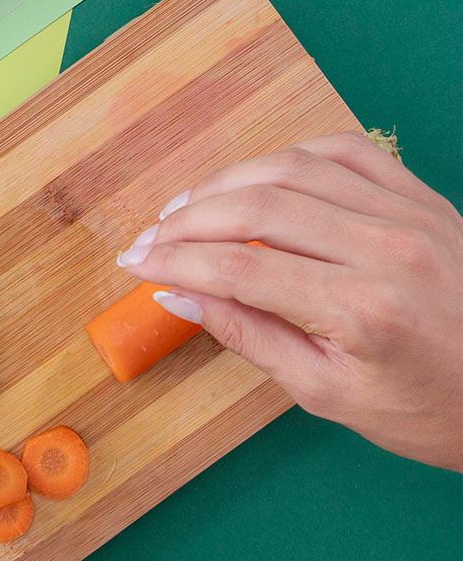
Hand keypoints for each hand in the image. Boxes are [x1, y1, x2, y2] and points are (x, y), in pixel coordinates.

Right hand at [117, 131, 462, 470]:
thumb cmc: (428, 408)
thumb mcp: (327, 394)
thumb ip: (248, 336)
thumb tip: (178, 294)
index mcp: (360, 309)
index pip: (239, 265)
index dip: (174, 258)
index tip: (134, 262)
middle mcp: (386, 248)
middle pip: (257, 207)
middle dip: (187, 219)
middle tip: (148, 237)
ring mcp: (410, 214)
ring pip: (293, 167)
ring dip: (226, 182)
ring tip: (187, 207)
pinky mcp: (424, 197)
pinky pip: (344, 152)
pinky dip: (289, 156)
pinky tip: (257, 179)